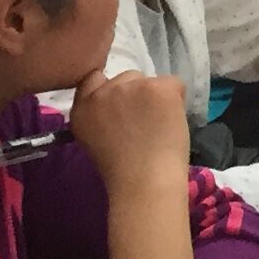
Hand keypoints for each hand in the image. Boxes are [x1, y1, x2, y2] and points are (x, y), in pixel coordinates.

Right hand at [70, 68, 191, 195]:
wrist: (145, 181)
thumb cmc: (122, 171)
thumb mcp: (94, 139)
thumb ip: (99, 116)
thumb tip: (120, 105)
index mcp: (81, 108)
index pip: (93, 79)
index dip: (112, 89)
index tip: (124, 105)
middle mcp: (102, 92)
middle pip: (126, 77)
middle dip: (136, 94)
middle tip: (145, 121)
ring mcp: (130, 86)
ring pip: (149, 80)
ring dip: (156, 96)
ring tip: (159, 125)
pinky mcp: (158, 87)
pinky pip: (173, 84)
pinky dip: (177, 100)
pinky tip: (172, 121)